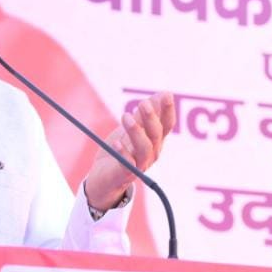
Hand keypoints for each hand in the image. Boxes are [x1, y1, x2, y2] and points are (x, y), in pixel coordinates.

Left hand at [84, 92, 175, 211]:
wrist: (104, 177)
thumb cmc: (120, 150)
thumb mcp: (133, 128)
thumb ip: (144, 114)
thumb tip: (162, 93)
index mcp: (155, 140)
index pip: (166, 125)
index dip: (168, 110)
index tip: (167, 94)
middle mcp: (152, 153)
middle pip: (156, 135)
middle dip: (151, 118)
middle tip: (142, 103)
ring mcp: (140, 164)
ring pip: (144, 148)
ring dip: (136, 131)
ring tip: (125, 116)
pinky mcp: (124, 174)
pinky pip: (127, 164)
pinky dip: (123, 153)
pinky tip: (117, 142)